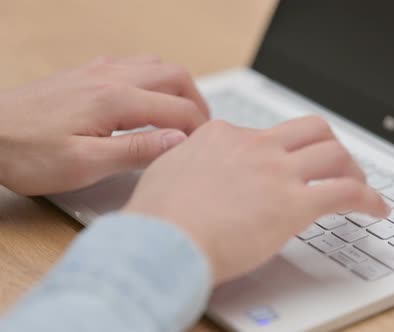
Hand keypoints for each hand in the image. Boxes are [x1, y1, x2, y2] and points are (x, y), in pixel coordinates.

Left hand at [0, 55, 208, 194]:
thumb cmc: (27, 153)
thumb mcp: (85, 164)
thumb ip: (137, 149)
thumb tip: (178, 140)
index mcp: (116, 99)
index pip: (179, 108)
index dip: (198, 130)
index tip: (203, 149)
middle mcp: (111, 76)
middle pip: (175, 76)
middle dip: (197, 101)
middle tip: (201, 129)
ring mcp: (98, 71)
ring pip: (156, 64)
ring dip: (177, 86)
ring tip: (181, 113)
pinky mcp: (86, 73)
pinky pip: (133, 64)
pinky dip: (153, 78)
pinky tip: (146, 99)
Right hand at [123, 116, 389, 283]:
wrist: (161, 240)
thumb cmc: (157, 218)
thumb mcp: (167, 173)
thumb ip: (191, 163)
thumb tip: (198, 168)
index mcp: (224, 136)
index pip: (267, 133)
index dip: (284, 150)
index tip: (289, 165)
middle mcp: (255, 147)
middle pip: (311, 129)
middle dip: (330, 145)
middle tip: (337, 164)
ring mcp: (277, 172)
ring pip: (335, 153)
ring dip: (354, 169)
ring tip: (361, 187)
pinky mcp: (295, 204)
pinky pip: (346, 192)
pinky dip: (369, 199)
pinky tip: (377, 209)